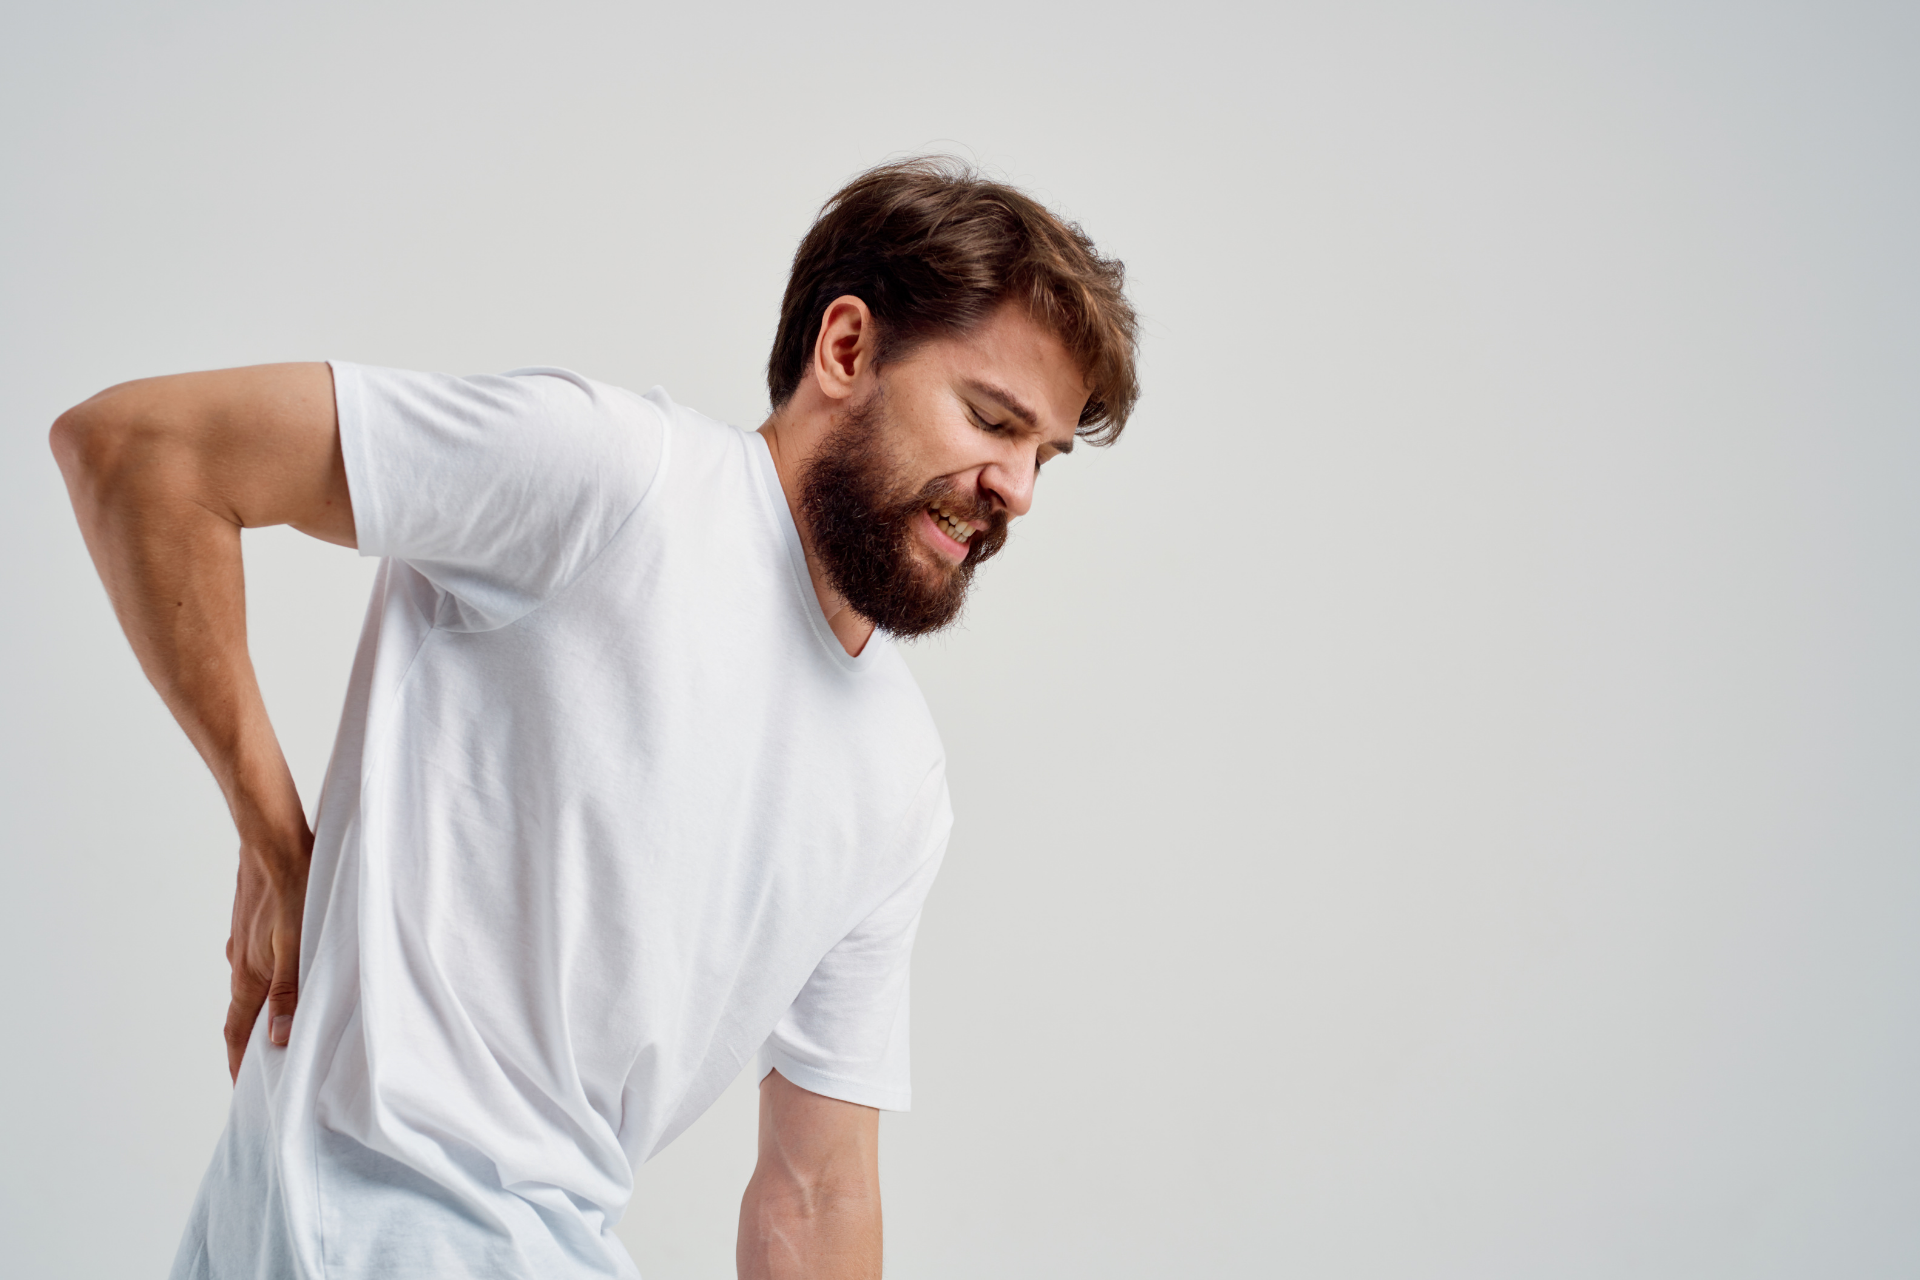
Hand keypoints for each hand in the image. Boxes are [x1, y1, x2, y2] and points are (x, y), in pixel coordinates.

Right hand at [224, 825, 312, 1081]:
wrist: (271, 840)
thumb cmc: (292, 889)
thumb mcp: (297, 945)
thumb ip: (289, 992)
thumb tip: (278, 1038)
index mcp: (249, 975)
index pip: (238, 1032)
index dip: (240, 1064)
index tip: (243, 1093)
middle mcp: (241, 963)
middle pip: (242, 1014)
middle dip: (250, 1044)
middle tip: (262, 1070)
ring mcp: (245, 942)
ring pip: (250, 987)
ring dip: (259, 1011)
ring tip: (275, 1029)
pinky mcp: (253, 923)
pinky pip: (257, 963)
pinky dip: (267, 982)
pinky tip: (282, 975)